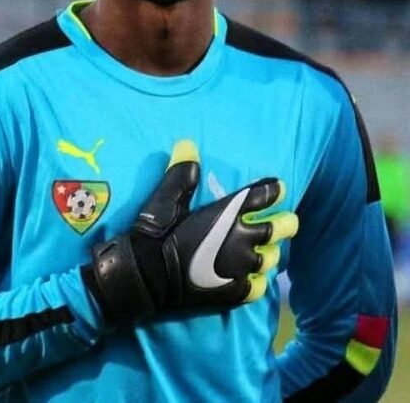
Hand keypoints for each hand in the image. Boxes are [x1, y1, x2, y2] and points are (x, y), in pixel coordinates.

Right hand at [83, 140, 298, 324]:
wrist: (146, 278)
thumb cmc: (157, 233)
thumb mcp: (165, 198)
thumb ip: (181, 173)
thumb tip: (187, 143)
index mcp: (227, 214)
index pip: (259, 197)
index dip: (272, 191)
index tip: (279, 187)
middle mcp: (240, 240)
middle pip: (276, 230)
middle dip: (285, 223)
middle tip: (290, 221)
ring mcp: (239, 269)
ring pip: (269, 258)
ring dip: (271, 252)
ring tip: (270, 249)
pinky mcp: (233, 293)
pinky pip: (256, 286)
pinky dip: (258, 281)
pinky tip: (254, 278)